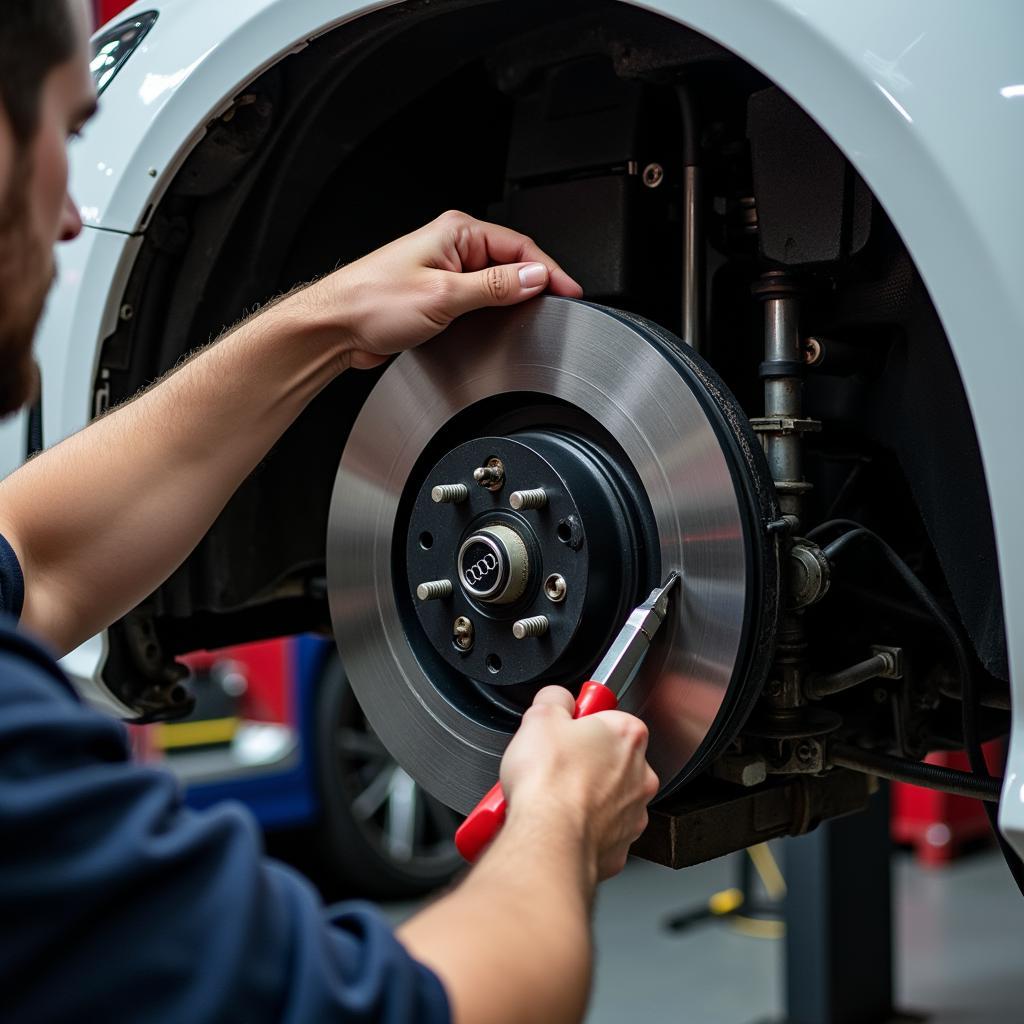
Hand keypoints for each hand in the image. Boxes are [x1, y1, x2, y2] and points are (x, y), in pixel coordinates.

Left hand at [300, 210, 582, 369]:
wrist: (336, 328)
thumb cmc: (372, 303)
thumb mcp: (444, 296)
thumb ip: (495, 287)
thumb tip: (535, 278)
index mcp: (456, 232)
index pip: (521, 246)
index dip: (550, 271)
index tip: (571, 292)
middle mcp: (451, 246)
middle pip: (512, 263)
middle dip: (535, 286)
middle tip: (556, 310)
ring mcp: (444, 271)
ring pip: (496, 283)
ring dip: (513, 300)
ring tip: (532, 318)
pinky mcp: (437, 295)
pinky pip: (478, 300)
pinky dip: (494, 311)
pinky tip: (499, 325)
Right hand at [499, 686, 658, 880]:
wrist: (547, 840)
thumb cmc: (549, 783)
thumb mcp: (540, 715)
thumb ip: (556, 698)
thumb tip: (557, 699)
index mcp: (627, 735)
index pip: (610, 717)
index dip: (582, 722)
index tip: (566, 730)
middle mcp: (640, 775)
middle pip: (611, 758)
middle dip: (584, 761)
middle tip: (554, 764)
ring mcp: (633, 813)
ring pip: (607, 797)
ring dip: (583, 795)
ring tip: (551, 796)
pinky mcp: (620, 846)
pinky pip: (599, 831)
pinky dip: (581, 827)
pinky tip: (558, 821)